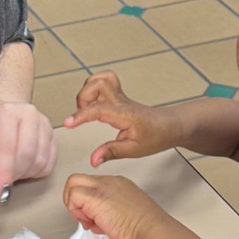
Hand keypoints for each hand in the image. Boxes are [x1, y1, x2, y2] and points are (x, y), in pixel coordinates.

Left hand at [0, 101, 56, 199]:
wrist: (2, 115)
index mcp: (4, 113)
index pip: (7, 147)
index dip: (4, 172)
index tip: (1, 192)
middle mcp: (28, 114)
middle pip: (27, 154)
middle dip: (14, 174)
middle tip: (3, 179)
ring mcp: (44, 124)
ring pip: (40, 160)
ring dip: (25, 174)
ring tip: (12, 170)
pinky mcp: (53, 135)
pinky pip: (50, 163)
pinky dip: (37, 172)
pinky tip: (25, 167)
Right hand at [63, 70, 178, 165]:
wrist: (170, 126)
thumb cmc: (156, 136)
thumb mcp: (135, 150)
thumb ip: (111, 152)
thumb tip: (93, 160)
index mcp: (124, 114)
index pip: (98, 109)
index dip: (80, 116)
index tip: (68, 124)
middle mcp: (120, 101)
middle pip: (98, 84)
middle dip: (83, 97)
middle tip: (82, 115)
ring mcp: (120, 96)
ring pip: (100, 78)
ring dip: (87, 90)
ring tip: (86, 108)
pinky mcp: (119, 96)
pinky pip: (105, 81)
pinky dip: (94, 87)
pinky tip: (93, 102)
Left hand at [63, 174, 168, 238]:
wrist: (151, 230)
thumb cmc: (145, 228)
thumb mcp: (126, 212)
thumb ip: (110, 211)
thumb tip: (97, 221)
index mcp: (117, 184)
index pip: (91, 186)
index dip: (88, 203)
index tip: (96, 219)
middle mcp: (108, 181)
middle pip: (78, 180)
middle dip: (75, 201)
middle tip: (86, 218)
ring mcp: (101, 187)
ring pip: (72, 184)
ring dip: (74, 206)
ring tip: (90, 222)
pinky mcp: (94, 196)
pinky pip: (73, 196)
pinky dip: (75, 211)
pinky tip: (91, 223)